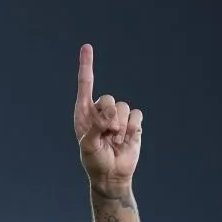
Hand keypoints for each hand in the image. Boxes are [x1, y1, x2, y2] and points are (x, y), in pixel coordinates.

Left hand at [74, 44, 141, 196]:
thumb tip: (108, 118)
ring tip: (115, 141)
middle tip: (106, 135)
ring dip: (120, 127)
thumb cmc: (94, 161)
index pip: (85, 85)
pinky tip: (126, 140)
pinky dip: (133, 128)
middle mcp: (100, 111)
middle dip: (109, 117)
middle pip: (108, 98)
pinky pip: (137, 115)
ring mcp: (117, 116)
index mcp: (84, 113)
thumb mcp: (87, 146)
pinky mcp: (133, 122)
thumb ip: (94, 128)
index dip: (86, 65)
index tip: (87, 47)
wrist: (112, 175)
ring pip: (124, 107)